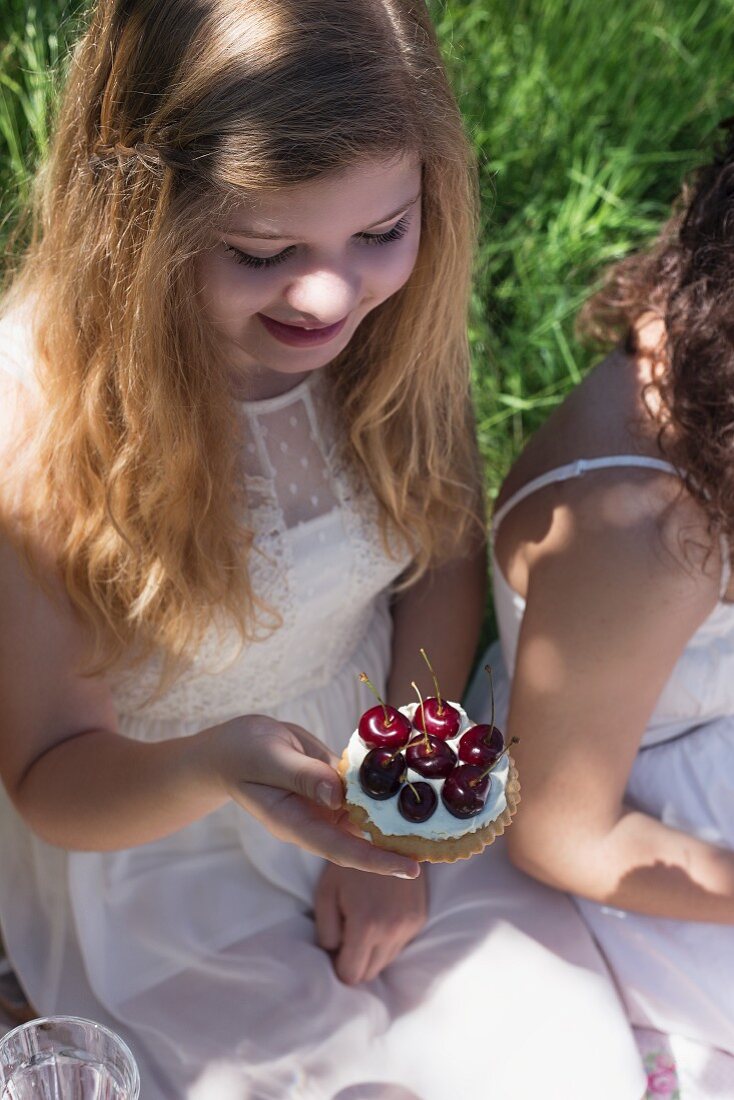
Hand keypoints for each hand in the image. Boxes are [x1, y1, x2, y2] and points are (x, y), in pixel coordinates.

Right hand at [205, 714, 419, 878]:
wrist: (233, 747)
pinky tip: (414, 778)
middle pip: (363, 839)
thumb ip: (303, 775)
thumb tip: (339, 794)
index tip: (411, 869)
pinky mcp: (332, 783)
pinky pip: (362, 788)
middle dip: (399, 844)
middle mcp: (316, 819)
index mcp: (297, 823)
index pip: (342, 850)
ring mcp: (325, 802)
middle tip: (444, 844)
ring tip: (440, 814)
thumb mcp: (269, 757)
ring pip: (367, 814)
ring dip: (398, 815)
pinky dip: (385, 785)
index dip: (377, 861)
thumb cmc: (242, 753)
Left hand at [314, 862, 428, 983]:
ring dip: (372, 952)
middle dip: (355, 961)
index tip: (335, 949)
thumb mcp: (325, 894)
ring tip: (363, 922)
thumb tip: (333, 956)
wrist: (388, 835)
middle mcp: (392, 931)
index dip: (338, 966)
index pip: (351, 974)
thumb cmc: (349, 864)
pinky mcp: (419, 919)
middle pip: (369, 973)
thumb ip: (325, 932)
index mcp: (366, 926)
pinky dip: (387, 939)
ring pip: (385, 961)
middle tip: (346, 935)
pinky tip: (379, 913)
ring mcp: (409, 926)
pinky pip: (399, 945)